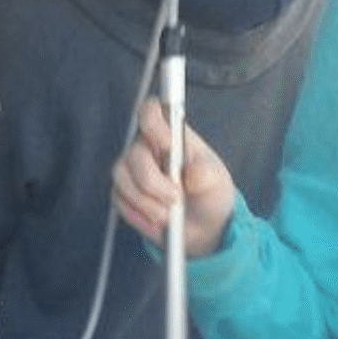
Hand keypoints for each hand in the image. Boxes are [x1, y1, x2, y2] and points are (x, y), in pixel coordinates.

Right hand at [111, 98, 237, 258]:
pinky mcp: (123, 192)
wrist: (203, 226)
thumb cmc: (210, 193)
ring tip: (169, 216)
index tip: (167, 147)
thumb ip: (207, 174)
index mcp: (171, 134)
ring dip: (146, 203)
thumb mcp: (218, 181)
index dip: (153, 125)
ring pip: (122, 179)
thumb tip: (191, 174)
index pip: (150, 112)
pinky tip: (158, 222)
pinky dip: (140, 216)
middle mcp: (147, 147)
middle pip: (134, 154)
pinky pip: (119, 201)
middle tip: (176, 198)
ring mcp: (131, 170)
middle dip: (153, 183)